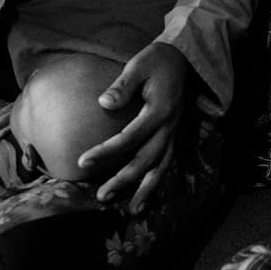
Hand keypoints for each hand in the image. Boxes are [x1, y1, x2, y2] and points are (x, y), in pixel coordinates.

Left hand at [77, 42, 187, 211]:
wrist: (188, 58)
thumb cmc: (159, 60)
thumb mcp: (140, 64)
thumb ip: (123, 86)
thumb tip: (103, 103)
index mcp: (159, 110)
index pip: (129, 137)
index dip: (106, 151)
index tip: (82, 162)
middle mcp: (170, 126)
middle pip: (146, 159)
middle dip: (124, 180)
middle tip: (101, 196)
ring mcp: (176, 132)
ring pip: (162, 167)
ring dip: (146, 190)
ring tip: (131, 211)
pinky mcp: (177, 135)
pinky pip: (168, 162)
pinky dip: (158, 181)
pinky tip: (147, 195)